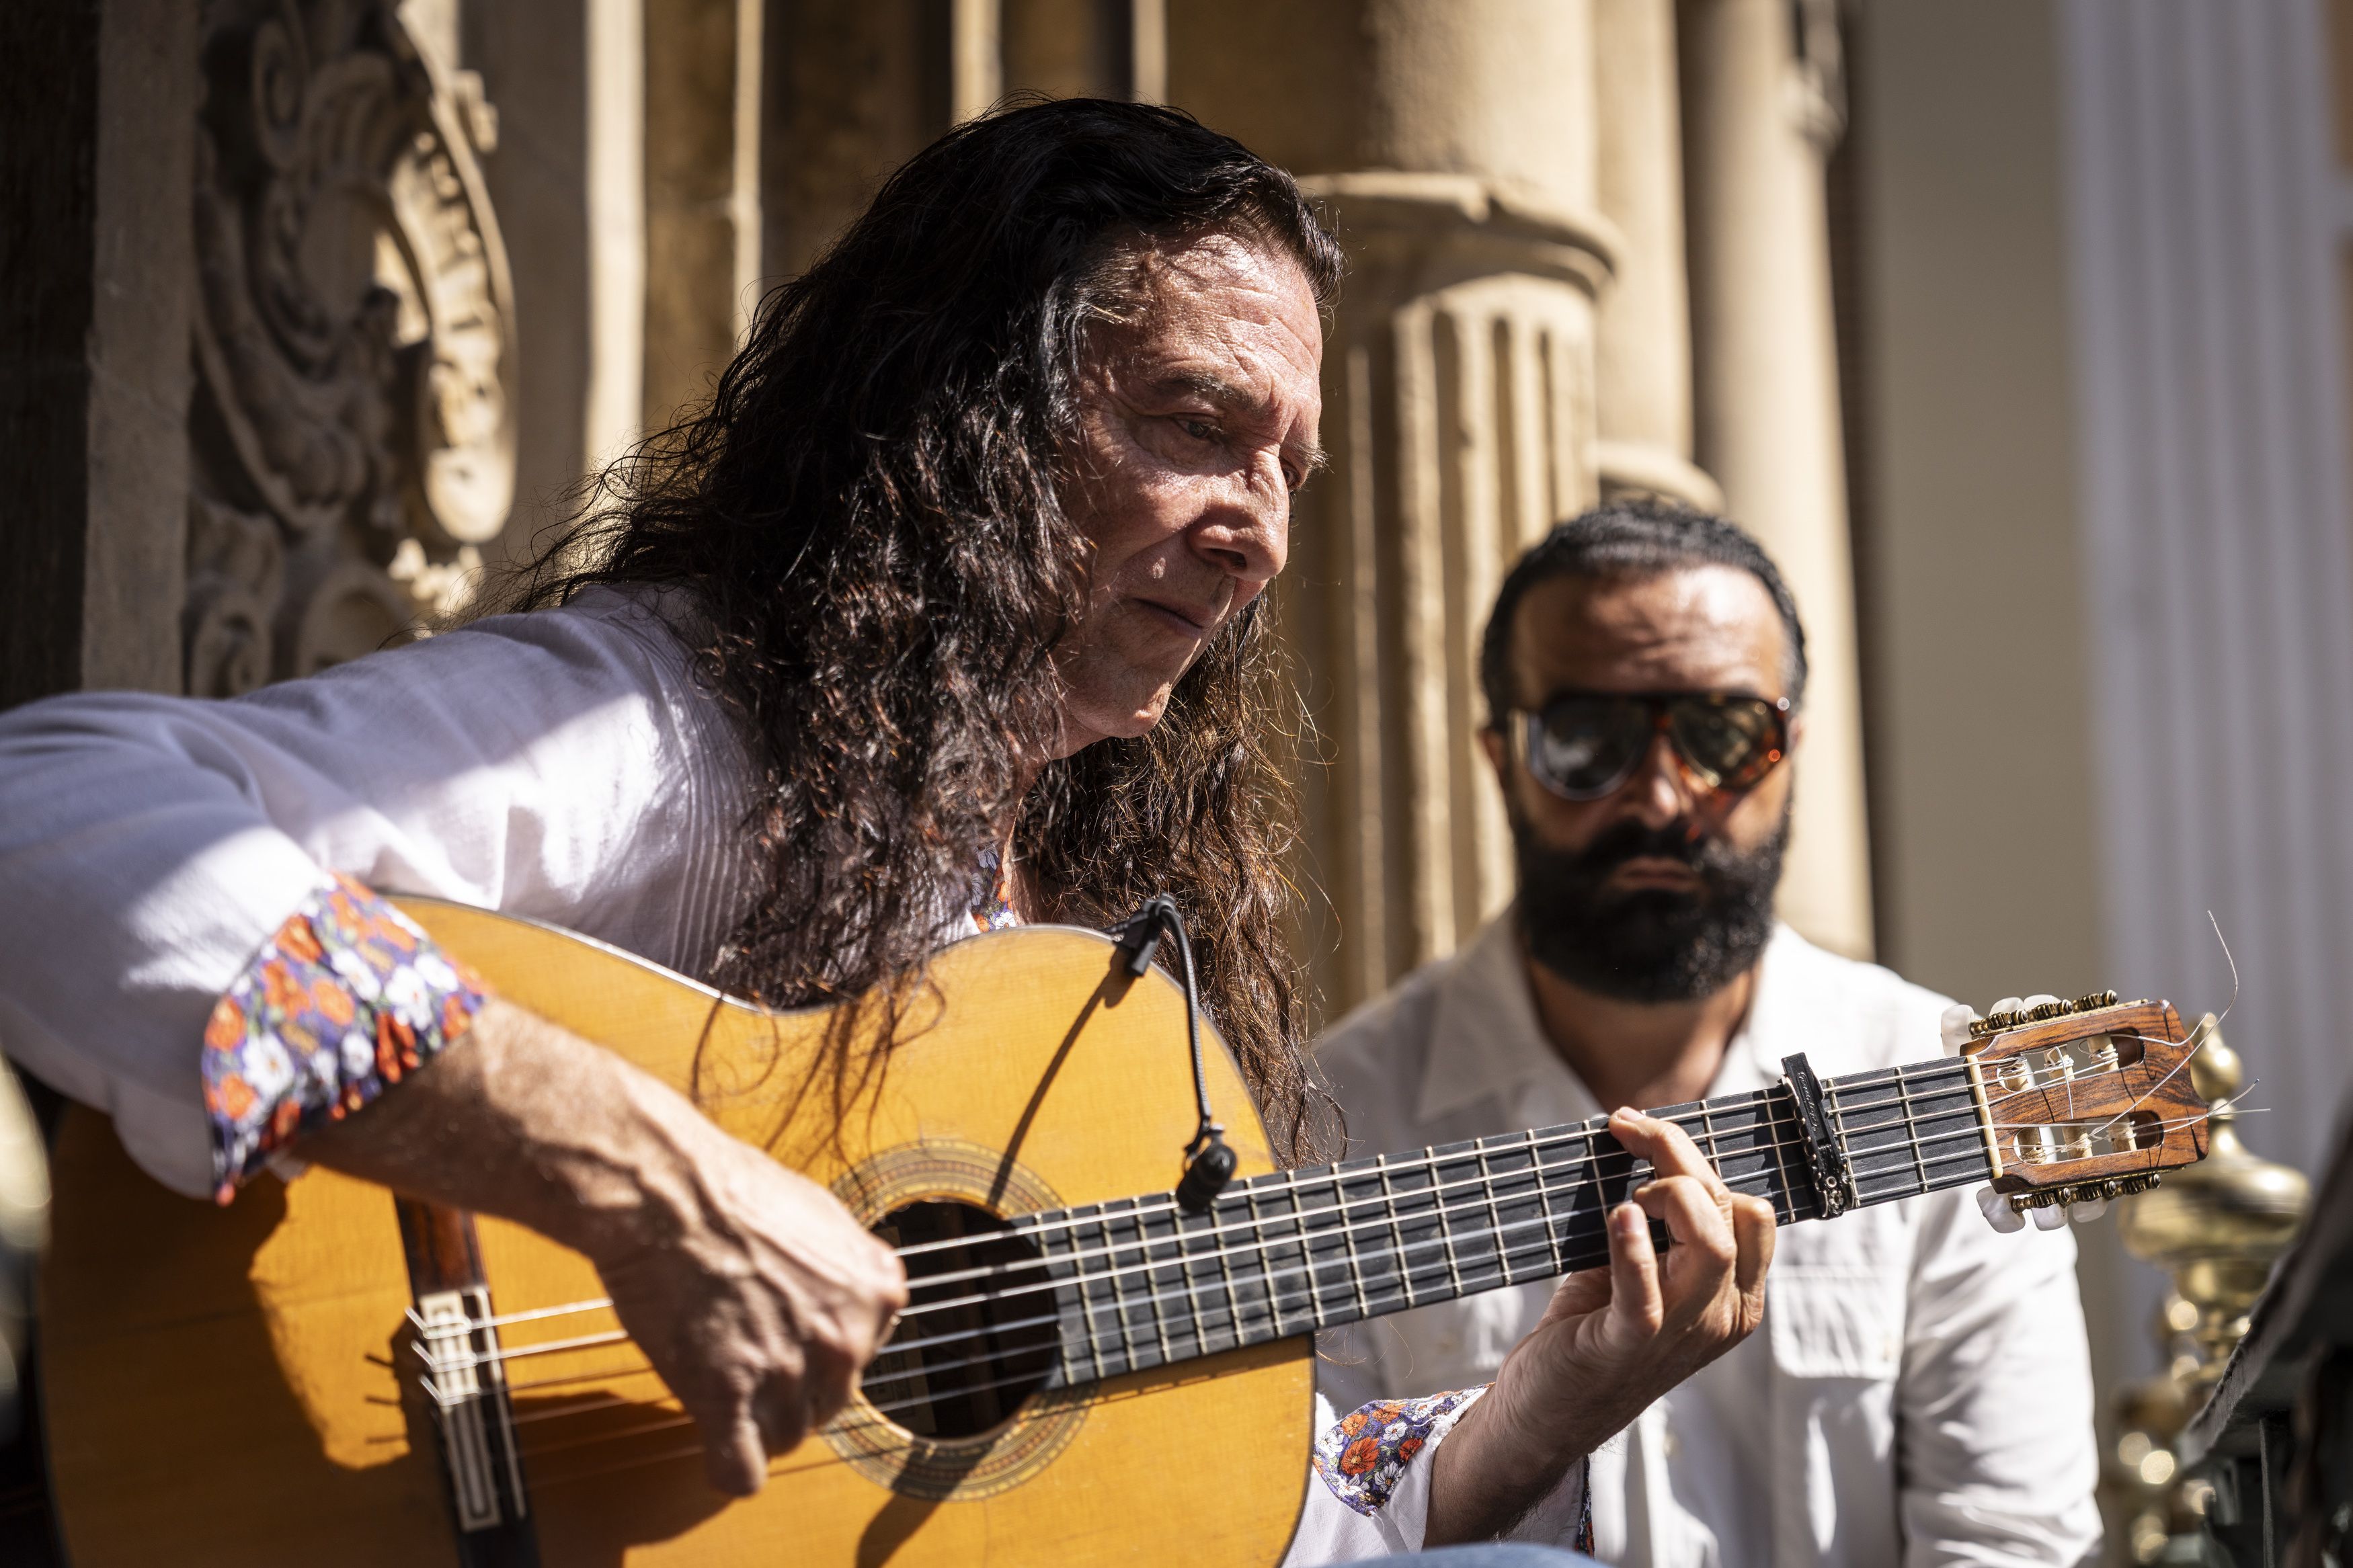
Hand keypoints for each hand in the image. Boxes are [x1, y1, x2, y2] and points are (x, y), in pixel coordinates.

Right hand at [299, 999, 907, 1495]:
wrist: (666, 1190)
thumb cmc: (730, 1189)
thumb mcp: (822, 1216)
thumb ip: (846, 1271)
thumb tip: (851, 1298)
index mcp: (876, 1292)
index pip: (864, 1355)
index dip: (818, 1346)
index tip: (786, 1332)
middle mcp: (845, 1338)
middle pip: (826, 1401)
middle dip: (789, 1386)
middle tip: (744, 1350)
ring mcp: (789, 1371)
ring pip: (786, 1437)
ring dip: (755, 1421)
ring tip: (720, 1375)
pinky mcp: (728, 1398)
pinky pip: (741, 1471)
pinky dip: (728, 1466)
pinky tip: (714, 1441)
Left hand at [1425, 1107, 1774, 1542]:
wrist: (1548, 1411)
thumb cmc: (1592, 1328)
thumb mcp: (1641, 1271)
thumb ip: (1659, 1224)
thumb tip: (1640, 1142)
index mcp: (1734, 1297)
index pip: (1752, 1213)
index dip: (1704, 1162)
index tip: (1647, 1136)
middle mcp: (1721, 1317)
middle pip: (1729, 1212)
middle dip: (1678, 1154)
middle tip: (1624, 1128)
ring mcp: (1681, 1334)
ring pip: (1713, 1246)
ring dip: (1669, 1194)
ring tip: (1626, 1190)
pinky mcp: (1628, 1344)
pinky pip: (1647, 1295)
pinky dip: (1633, 1250)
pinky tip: (1619, 1215)